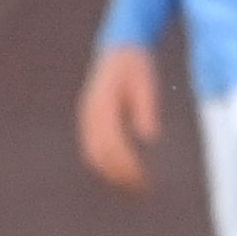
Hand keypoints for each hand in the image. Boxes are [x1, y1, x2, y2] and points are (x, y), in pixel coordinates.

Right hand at [77, 44, 162, 191]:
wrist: (120, 47)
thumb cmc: (137, 64)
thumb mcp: (147, 82)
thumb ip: (146, 108)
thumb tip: (149, 136)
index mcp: (104, 104)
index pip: (113, 144)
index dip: (127, 165)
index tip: (144, 179)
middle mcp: (90, 113)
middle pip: (100, 153)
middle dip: (119, 174)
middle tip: (142, 188)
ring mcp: (87, 116)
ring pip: (92, 153)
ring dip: (111, 172)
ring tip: (133, 184)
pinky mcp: (90, 118)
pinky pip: (92, 147)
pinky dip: (105, 163)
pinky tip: (123, 171)